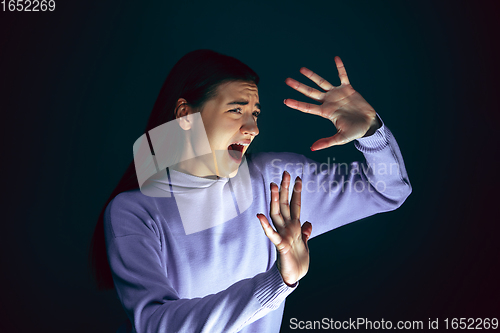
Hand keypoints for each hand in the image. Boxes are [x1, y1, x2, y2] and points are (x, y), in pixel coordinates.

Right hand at [257, 171, 312, 285]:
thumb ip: (305, 232)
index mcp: (293, 226)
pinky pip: (272, 234)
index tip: (298, 178)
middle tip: (285, 173)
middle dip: (285, 189)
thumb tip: (308, 223)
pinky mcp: (280, 245)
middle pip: (284, 204)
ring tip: (272, 185)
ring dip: (274, 200)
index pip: (294, 205)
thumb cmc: (298, 261)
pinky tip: (260, 216)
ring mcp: (282, 235)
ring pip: (277, 214)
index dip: (296, 192)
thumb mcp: (305, 244)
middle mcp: (286, 227)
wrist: (293, 277)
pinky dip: (265, 226)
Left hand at [284, 56, 379, 150]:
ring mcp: (337, 94)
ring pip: (322, 82)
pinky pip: (343, 76)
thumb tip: (312, 148)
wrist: (368, 124)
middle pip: (310, 92)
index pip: (307, 107)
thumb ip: (327, 142)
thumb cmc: (354, 132)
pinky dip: (340, 68)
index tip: (285, 100)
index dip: (296, 104)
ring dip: (312, 76)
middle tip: (287, 80)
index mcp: (326, 112)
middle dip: (299, 86)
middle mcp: (328, 101)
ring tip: (302, 69)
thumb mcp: (341, 138)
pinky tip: (336, 58)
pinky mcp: (348, 89)